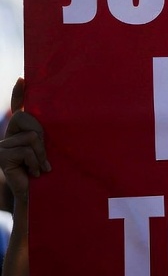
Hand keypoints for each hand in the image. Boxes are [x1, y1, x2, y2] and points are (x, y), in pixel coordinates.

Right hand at [2, 78, 49, 202]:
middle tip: (44, 158)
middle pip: (30, 120)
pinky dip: (36, 163)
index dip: (19, 94)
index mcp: (19, 133)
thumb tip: (54, 126)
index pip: (18, 109)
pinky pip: (28, 151)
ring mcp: (2, 146)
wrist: (33, 196)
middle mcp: (7, 137)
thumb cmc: (42, 173)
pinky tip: (33, 174)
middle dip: (42, 137)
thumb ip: (45, 140)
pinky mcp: (2, 156)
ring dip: (41, 155)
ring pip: (33, 137)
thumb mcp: (46, 154)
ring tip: (39, 168)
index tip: (22, 79)